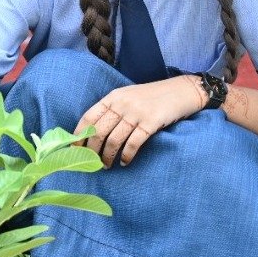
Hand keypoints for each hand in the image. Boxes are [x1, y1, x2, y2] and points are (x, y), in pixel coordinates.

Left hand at [75, 75, 206, 166]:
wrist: (183, 91)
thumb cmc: (153, 97)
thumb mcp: (129, 97)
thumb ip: (113, 110)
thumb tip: (93, 133)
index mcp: (113, 97)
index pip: (88, 118)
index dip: (79, 135)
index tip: (74, 149)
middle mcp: (122, 103)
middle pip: (98, 132)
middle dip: (92, 151)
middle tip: (92, 162)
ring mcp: (137, 112)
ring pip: (114, 140)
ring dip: (108, 157)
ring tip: (107, 165)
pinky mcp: (151, 122)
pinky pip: (133, 143)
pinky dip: (126, 156)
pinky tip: (125, 162)